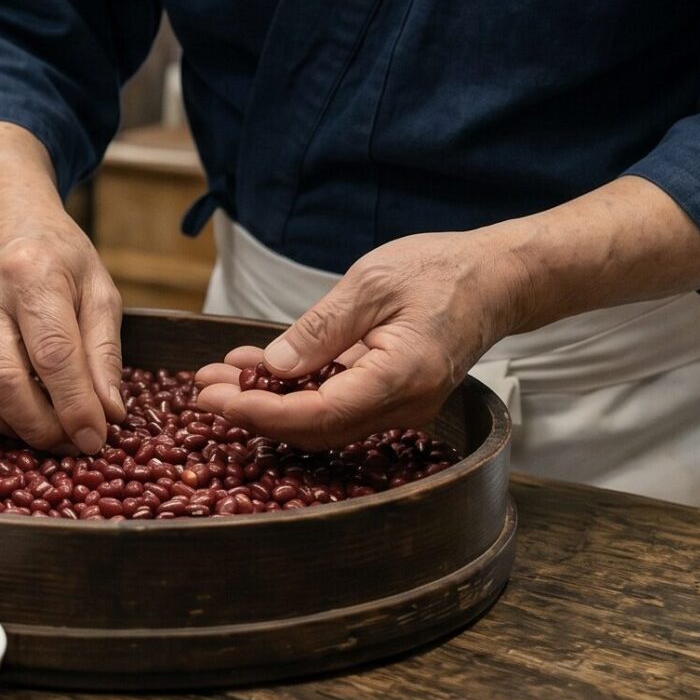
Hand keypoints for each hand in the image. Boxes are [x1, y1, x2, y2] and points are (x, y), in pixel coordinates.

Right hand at [0, 203, 126, 452]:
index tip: (95, 438)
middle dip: (43, 427)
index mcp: (32, 272)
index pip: (53, 353)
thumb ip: (105, 353)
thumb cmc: (57, 258)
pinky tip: (23, 415)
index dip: (75, 406)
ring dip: (18, 430)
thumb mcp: (98, 290)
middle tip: (73, 443)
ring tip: (52, 433)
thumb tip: (110, 414)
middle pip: (6, 382)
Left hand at [192, 229, 526, 448]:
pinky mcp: (393, 398)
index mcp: (401, 377)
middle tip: (202, 390)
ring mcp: (402, 407)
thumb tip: (272, 368)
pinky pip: (337, 407)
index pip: (319, 414)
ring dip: (269, 405)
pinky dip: (295, 394)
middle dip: (253, 412)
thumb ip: (322, 329)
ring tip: (221, 378)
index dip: (261, 413)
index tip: (216, 399)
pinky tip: (260, 372)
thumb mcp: (372, 283)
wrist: (497, 279)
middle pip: (316, 428)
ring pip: (323, 422)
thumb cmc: (442, 271)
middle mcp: (404, 405)